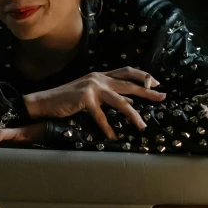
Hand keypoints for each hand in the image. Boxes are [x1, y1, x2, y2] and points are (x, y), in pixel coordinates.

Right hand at [24, 67, 165, 140]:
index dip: (143, 76)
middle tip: (162, 97)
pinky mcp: (84, 99)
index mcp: (100, 76)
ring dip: (133, 114)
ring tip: (142, 125)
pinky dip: (108, 128)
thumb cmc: (67, 100)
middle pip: (129, 83)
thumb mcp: (92, 96)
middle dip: (148, 91)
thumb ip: (110, 96)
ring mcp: (92, 87)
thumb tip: (131, 101)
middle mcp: (98, 78)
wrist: (44, 102)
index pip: (126, 71)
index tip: (156, 83)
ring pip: (120, 100)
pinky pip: (101, 116)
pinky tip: (114, 137)